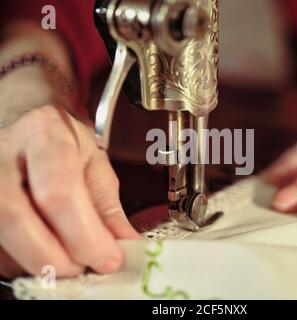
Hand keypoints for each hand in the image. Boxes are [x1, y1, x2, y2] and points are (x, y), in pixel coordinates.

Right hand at [0, 106, 139, 278]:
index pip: (59, 191)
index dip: (85, 235)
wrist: (25, 132)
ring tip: (69, 256)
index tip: (109, 258)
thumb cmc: (62, 146)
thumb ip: (107, 206)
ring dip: (40, 261)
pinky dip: (23, 261)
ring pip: (2, 238)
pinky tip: (45, 250)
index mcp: (44, 134)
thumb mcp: (93, 164)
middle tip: (85, 267)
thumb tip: (126, 244)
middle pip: (17, 218)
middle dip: (57, 257)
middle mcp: (0, 154)